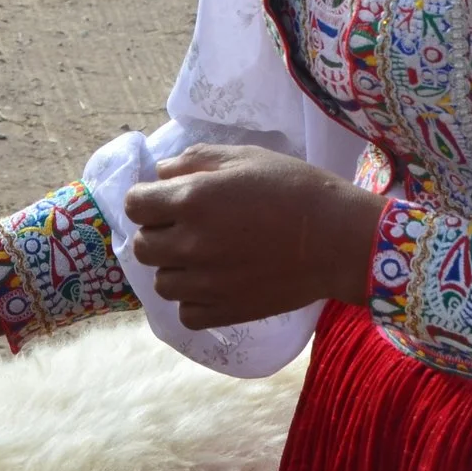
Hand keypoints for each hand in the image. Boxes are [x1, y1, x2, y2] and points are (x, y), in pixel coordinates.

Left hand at [124, 144, 384, 330]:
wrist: (337, 239)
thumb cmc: (294, 188)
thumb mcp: (245, 157)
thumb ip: (196, 160)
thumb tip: (161, 174)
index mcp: (192, 200)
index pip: (134, 204)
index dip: (147, 199)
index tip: (163, 199)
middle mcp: (190, 244)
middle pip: (142, 246)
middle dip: (156, 233)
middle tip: (184, 227)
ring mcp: (205, 284)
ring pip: (161, 283)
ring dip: (174, 268)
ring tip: (202, 257)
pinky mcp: (225, 312)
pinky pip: (186, 312)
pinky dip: (193, 300)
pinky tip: (213, 284)